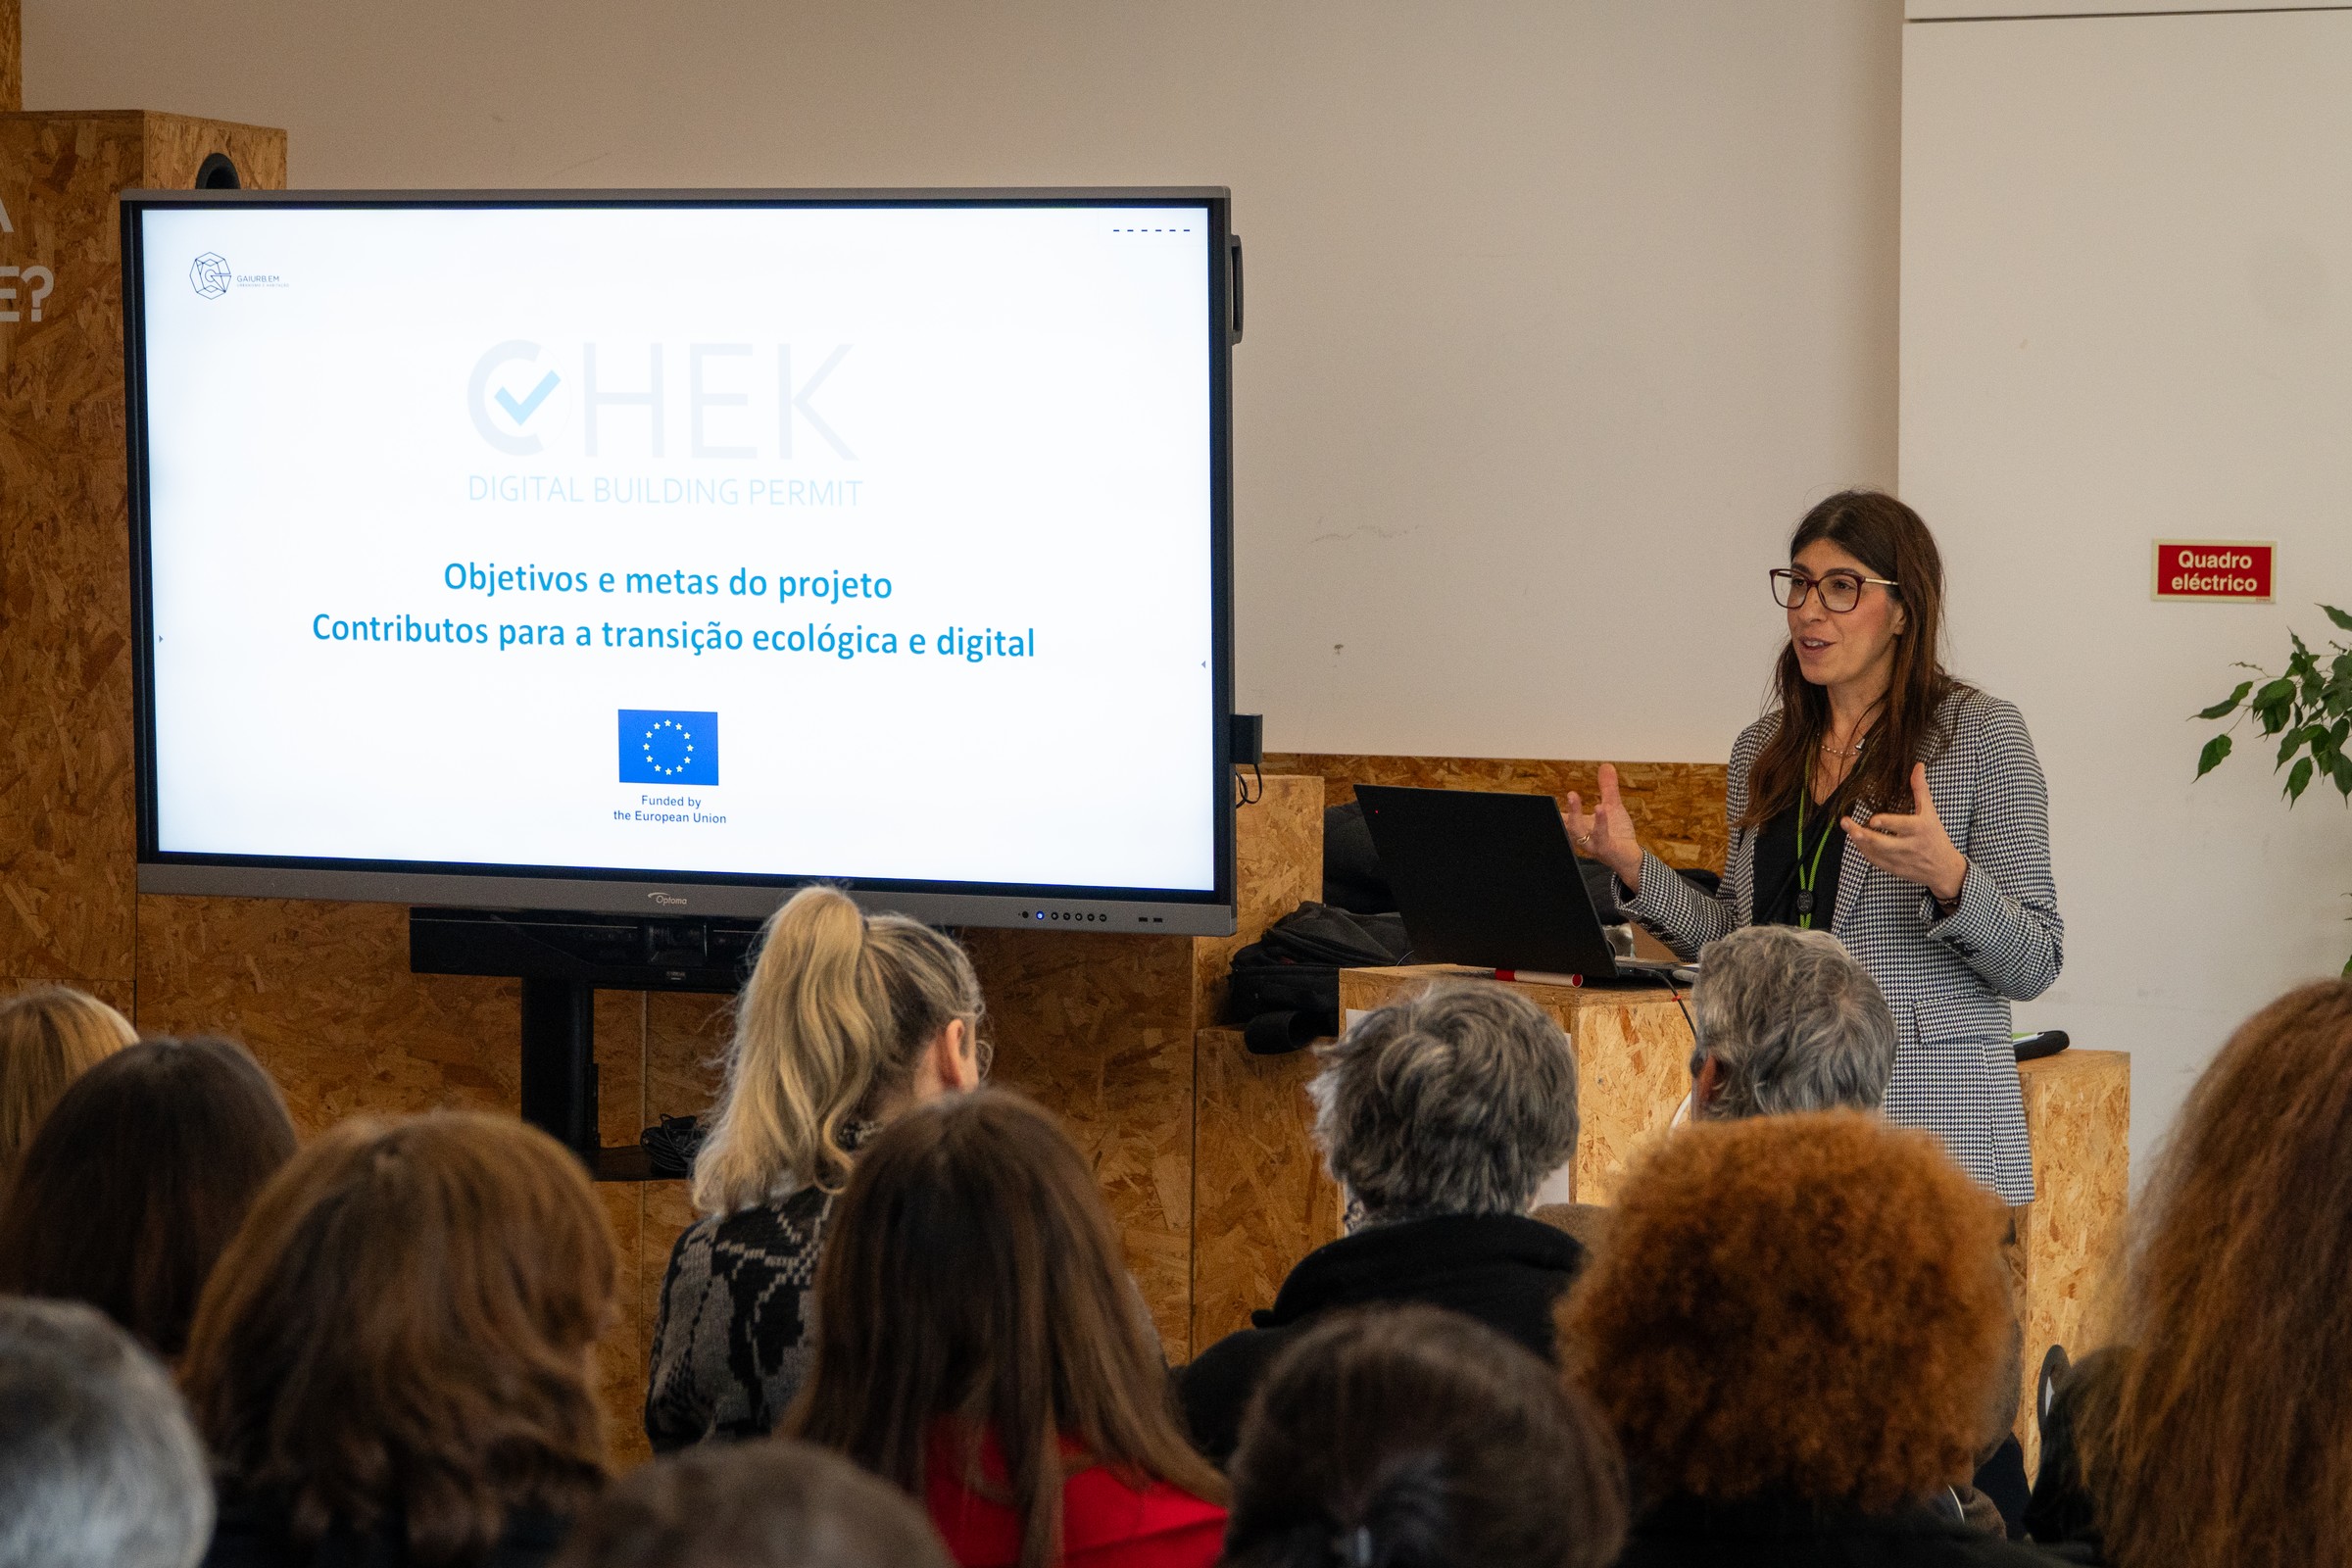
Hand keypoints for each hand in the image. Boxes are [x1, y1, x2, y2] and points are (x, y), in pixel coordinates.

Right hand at [1563, 763, 1644, 888]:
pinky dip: (1599, 822)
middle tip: (1556, 790)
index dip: (1551, 806)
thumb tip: (1606, 767)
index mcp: (1580, 824)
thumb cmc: (1618, 835)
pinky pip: (1599, 835)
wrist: (1629, 857)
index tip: (1542, 795)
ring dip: (1574, 813)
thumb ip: (1607, 788)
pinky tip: (1600, 809)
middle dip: (1560, 806)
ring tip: (1572, 796)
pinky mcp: (1604, 848)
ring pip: (1577, 829)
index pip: (1561, 815)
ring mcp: (1591, 843)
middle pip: (1565, 821)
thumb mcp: (1611, 807)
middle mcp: (1581, 835)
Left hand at [1839, 763, 1967, 903]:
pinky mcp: (1893, 868)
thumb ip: (1921, 789)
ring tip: (1847, 828)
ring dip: (1859, 841)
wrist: (1943, 868)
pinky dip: (1864, 850)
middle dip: (1863, 835)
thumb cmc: (1935, 835)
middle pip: (1882, 843)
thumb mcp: (1930, 812)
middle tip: (1846, 823)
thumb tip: (1918, 765)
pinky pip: (1875, 861)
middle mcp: (1909, 846)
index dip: (1888, 823)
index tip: (1873, 819)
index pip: (1902, 826)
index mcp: (1919, 829)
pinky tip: (1856, 839)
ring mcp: (1900, 859)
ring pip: (1875, 852)